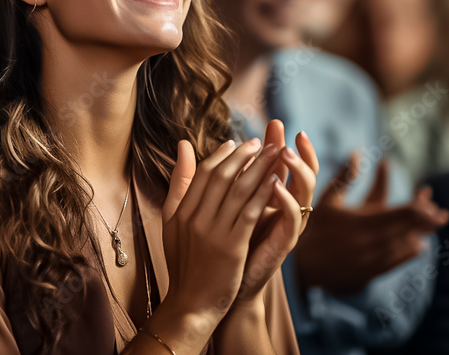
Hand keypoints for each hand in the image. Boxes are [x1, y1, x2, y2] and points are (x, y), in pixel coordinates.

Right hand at [161, 138, 281, 324]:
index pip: (203, 173)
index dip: (221, 156)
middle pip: (221, 177)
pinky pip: (249, 212)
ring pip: (238, 191)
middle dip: (242, 156)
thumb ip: (179, 184)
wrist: (191, 305)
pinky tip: (276, 180)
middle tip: (258, 142)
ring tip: (273, 152)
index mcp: (181, 212)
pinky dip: (263, 193)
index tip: (236, 144)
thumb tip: (184, 145)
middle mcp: (195, 219)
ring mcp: (212, 233)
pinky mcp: (231, 247)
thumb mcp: (172, 223)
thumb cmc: (184, 265)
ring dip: (258, 168)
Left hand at [235, 120, 318, 303]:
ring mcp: (287, 225)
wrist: (223, 283)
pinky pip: (292, 219)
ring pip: (304, 193)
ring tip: (284, 153)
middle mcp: (285, 208)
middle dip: (300, 152)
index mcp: (272, 196)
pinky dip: (287, 201)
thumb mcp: (224, 200)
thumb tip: (226, 141)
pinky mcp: (284, 243)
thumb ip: (228, 173)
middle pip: (304, 173)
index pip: (284, 163)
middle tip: (291, 134)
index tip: (275, 122)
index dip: (282, 142)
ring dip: (297, 171)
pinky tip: (277, 186)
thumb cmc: (224, 240)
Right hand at [294, 151, 448, 294]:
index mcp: (363, 221)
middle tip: (441, 213)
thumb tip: (356, 151)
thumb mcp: (326, 198)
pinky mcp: (373, 274)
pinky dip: (411, 250)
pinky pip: (400, 261)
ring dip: (421, 234)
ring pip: (409, 246)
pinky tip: (417, 244)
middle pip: (411, 229)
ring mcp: (374, 260)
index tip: (427, 195)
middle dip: (429, 220)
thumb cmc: (313, 228)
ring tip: (431, 225)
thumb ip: (344, 176)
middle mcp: (372, 242)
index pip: (404, 212)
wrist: (301, 267)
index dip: (420, 205)